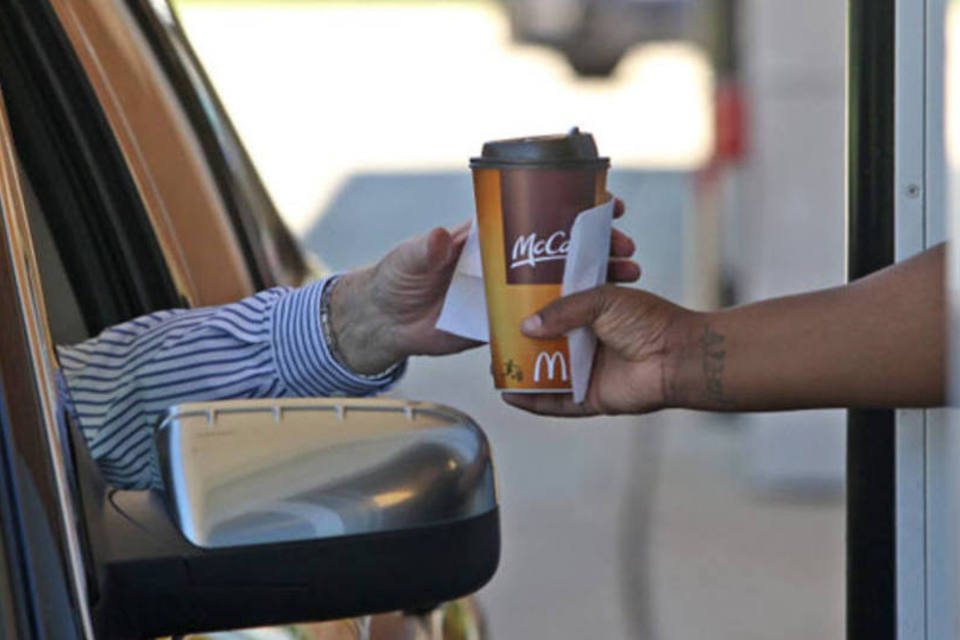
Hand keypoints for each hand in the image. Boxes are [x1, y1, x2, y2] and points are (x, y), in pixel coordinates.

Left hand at [331, 199, 639, 374]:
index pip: (535, 217)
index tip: (604, 201)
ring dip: (596, 279)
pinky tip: (603, 321)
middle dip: (596, 244)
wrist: (388, 323)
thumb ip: (425, 250)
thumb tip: (439, 236)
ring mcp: (508, 295)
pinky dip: (572, 321)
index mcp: (487, 240)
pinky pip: (543, 322)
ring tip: (628, 275)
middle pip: (559, 251)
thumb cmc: (396, 280)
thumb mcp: (409, 260)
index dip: (570, 207)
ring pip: (560, 285)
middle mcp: (505, 264)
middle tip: (626, 246)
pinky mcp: (504, 323)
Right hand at [503, 285, 693, 415]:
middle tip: (493, 341)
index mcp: (591, 314)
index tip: (504, 309)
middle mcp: (587, 344)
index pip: (552, 312)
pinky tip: (511, 396)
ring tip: (495, 370)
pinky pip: (557, 403)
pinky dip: (533, 401)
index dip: (529, 312)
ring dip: (521, 375)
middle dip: (520, 346)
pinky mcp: (592, 398)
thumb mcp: (601, 299)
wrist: (677, 354)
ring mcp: (589, 373)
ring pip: (546, 376)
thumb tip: (526, 325)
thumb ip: (562, 309)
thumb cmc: (646, 320)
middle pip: (545, 347)